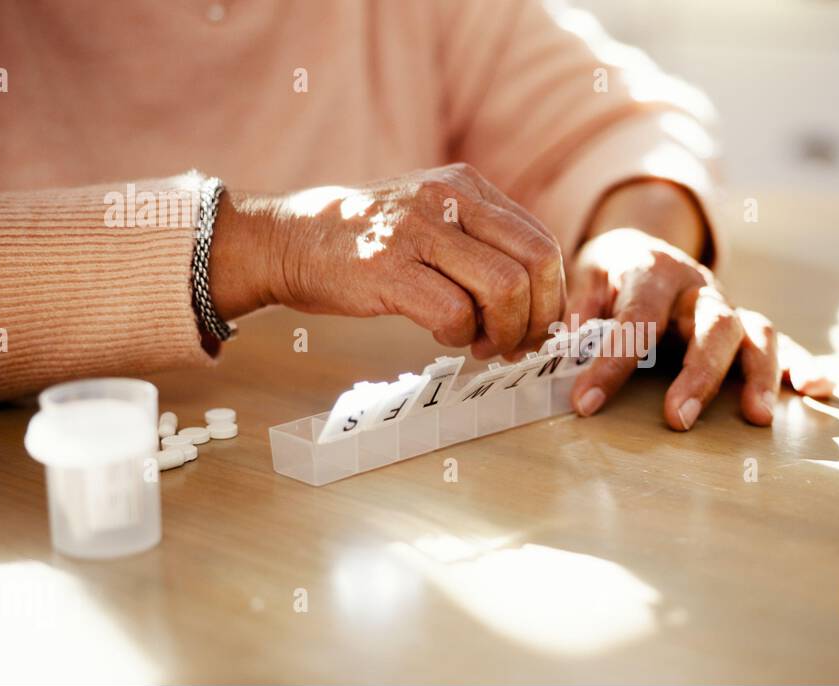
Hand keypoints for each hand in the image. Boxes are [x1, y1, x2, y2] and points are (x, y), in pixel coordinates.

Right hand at [211, 163, 563, 357]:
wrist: (289, 240)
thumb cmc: (369, 243)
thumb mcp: (432, 217)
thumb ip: (481, 242)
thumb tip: (537, 297)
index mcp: (468, 187)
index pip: (541, 242)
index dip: (549, 296)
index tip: (534, 327)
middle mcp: (449, 199)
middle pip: (536, 262)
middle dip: (537, 316)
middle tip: (517, 345)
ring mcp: (418, 231)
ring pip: (504, 287)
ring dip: (503, 331)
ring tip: (481, 345)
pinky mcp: (388, 268)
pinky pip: (455, 312)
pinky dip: (460, 335)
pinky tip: (443, 335)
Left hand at [566, 228, 833, 430]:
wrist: (642, 250)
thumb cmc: (610, 277)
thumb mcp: (585, 278)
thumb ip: (580, 306)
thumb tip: (569, 340)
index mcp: (653, 270)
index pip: (636, 318)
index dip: (612, 361)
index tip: (586, 403)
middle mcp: (698, 287)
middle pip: (712, 325)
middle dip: (698, 375)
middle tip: (677, 420)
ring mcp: (728, 307)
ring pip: (756, 333)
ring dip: (760, 375)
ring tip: (757, 418)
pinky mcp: (747, 328)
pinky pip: (784, 343)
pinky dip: (803, 364)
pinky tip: (820, 388)